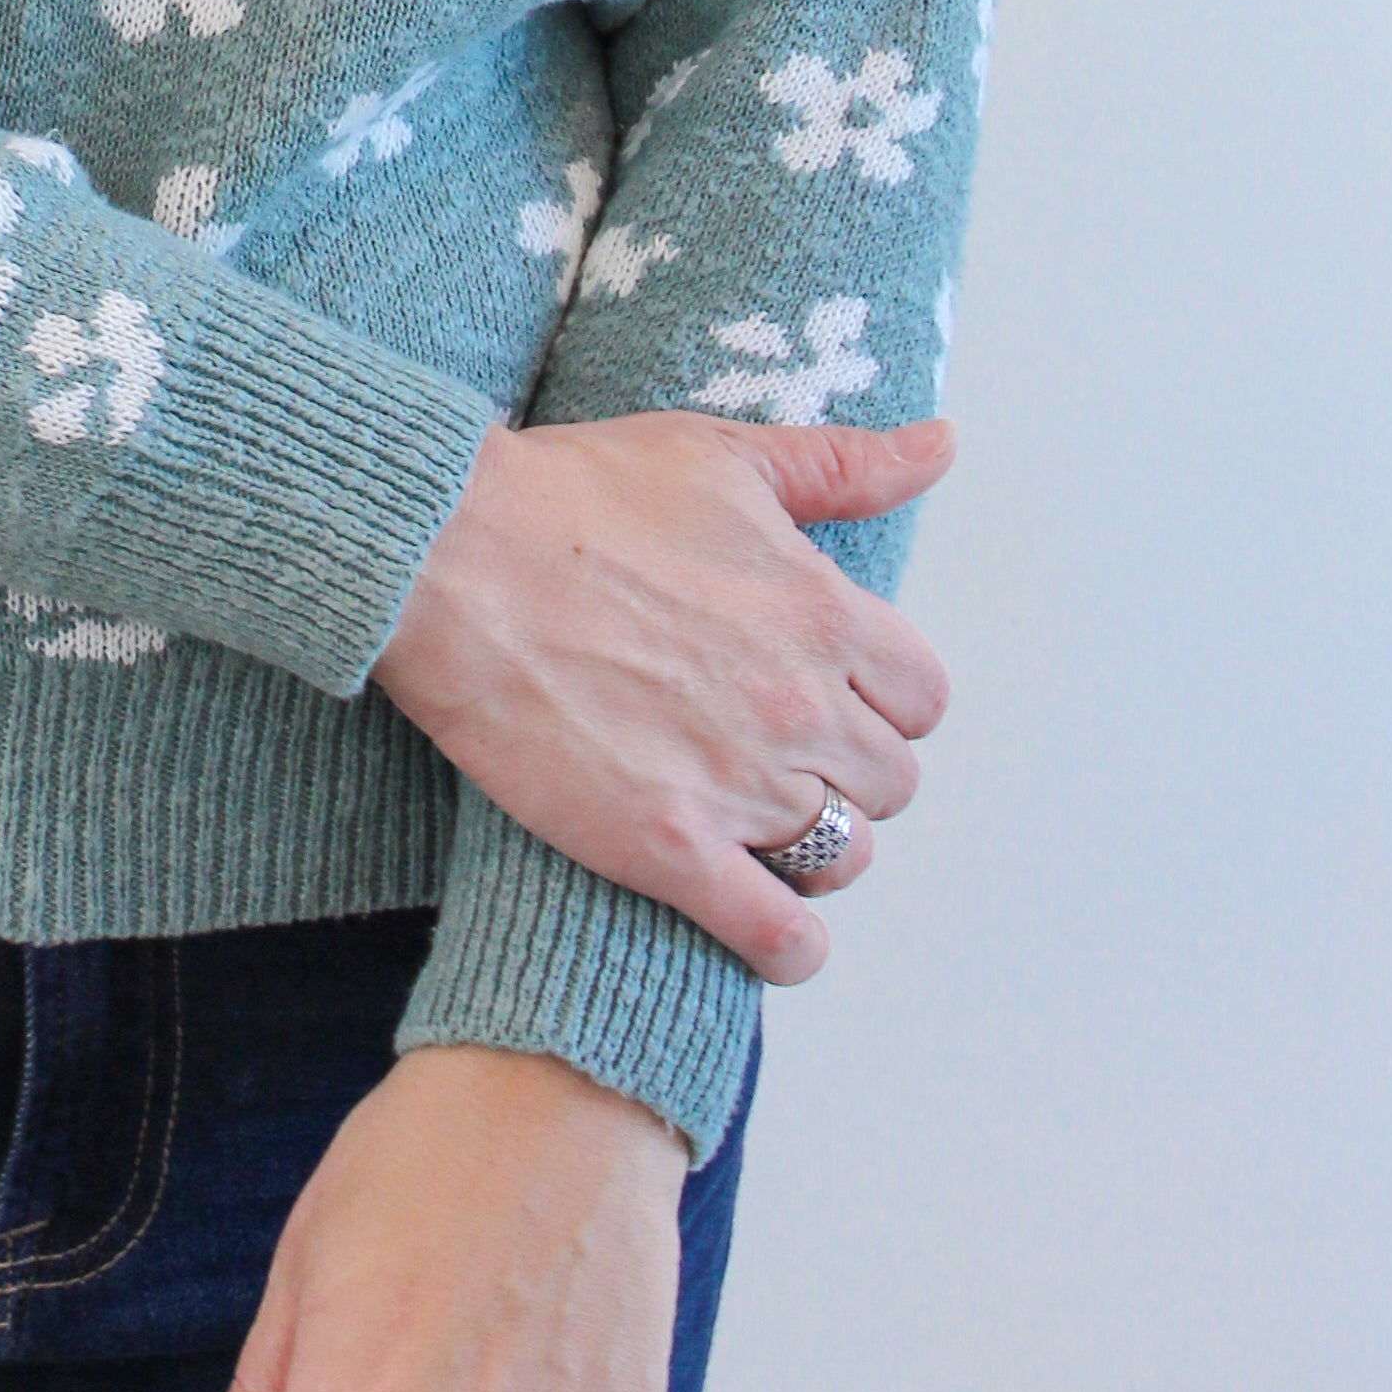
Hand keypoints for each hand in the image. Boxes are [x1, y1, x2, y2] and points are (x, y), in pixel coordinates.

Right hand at [372, 410, 955, 980]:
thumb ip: (845, 465)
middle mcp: (802, 707)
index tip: (831, 697)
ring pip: (845, 857)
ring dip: (817, 850)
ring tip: (763, 832)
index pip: (920, 698)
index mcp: (824, 613)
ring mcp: (739, 785)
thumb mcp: (725, 454)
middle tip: (782, 758)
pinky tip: (769, 932)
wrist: (450, 558)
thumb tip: (941, 445)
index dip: (879, 702)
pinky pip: (776, 934)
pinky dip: (788, 946)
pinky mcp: (669, 849)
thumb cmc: (574, 495)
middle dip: (846, 772)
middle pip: (890, 782)